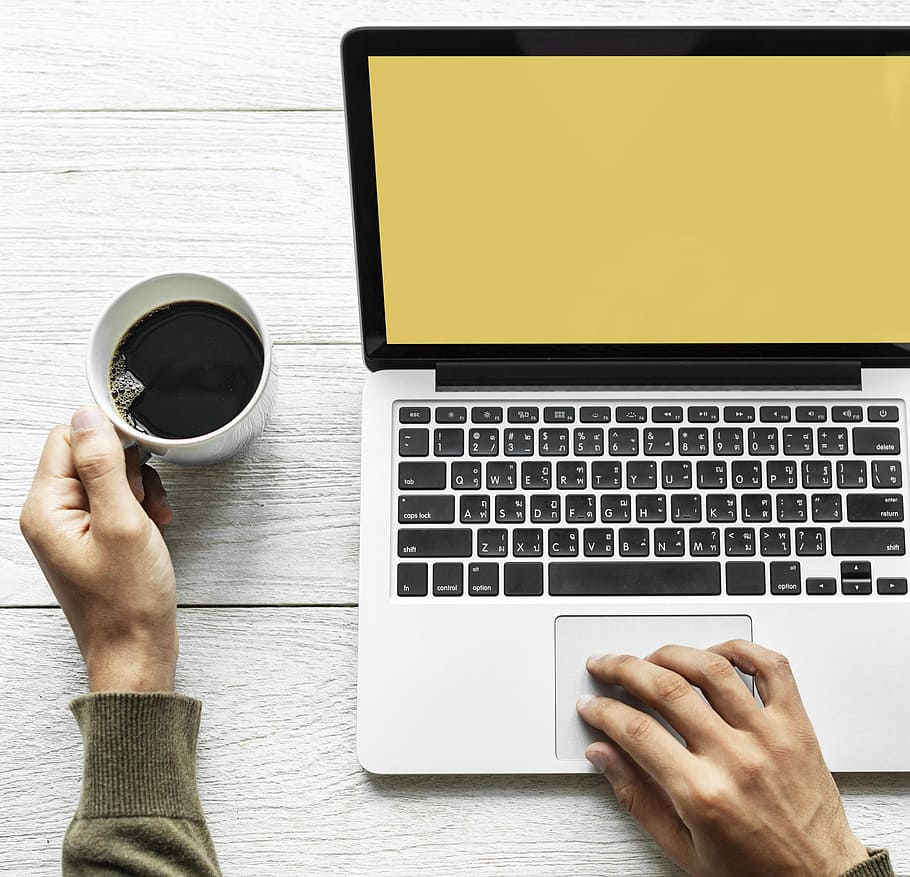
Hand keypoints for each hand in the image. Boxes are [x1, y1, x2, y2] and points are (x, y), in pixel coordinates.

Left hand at [19, 406, 176, 691]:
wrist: (137, 651)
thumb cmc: (129, 600)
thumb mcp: (122, 522)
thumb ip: (102, 465)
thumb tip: (87, 415)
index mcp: (46, 509)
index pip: (68, 438)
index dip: (109, 440)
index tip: (141, 456)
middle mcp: (50, 516)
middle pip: (86, 455)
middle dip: (127, 468)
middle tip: (144, 498)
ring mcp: (70, 529)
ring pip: (105, 477)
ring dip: (138, 487)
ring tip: (153, 516)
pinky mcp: (91, 540)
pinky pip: (113, 502)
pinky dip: (139, 506)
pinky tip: (154, 524)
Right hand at [577, 641, 867, 876]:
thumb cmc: (755, 871)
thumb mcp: (682, 848)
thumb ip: (637, 797)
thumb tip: (603, 754)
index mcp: (703, 795)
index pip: (636, 731)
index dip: (603, 711)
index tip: (591, 705)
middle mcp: (736, 758)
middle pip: (666, 688)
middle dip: (623, 668)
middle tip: (605, 665)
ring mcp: (769, 736)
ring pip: (711, 668)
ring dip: (671, 653)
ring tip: (651, 657)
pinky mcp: (796, 726)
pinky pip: (771, 668)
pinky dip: (740, 648)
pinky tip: (714, 653)